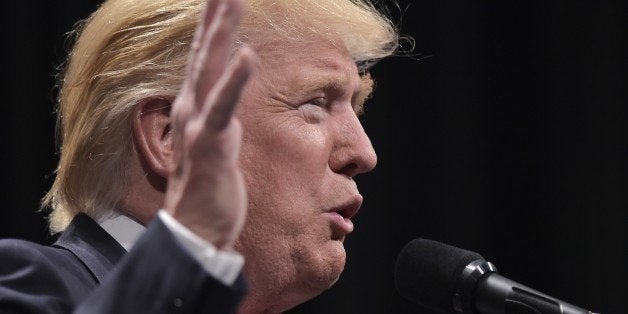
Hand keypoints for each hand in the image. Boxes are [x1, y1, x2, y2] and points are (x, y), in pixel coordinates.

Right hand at [163, 0, 254, 249]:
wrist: (196, 226)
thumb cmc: (208, 187)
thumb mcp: (214, 142)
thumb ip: (219, 116)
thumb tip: (230, 98)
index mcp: (196, 107)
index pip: (204, 58)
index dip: (213, 26)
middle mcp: (192, 108)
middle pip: (204, 52)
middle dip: (215, 16)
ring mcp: (199, 123)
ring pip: (210, 68)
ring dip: (221, 32)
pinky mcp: (211, 142)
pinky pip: (224, 106)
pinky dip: (234, 79)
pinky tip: (247, 54)